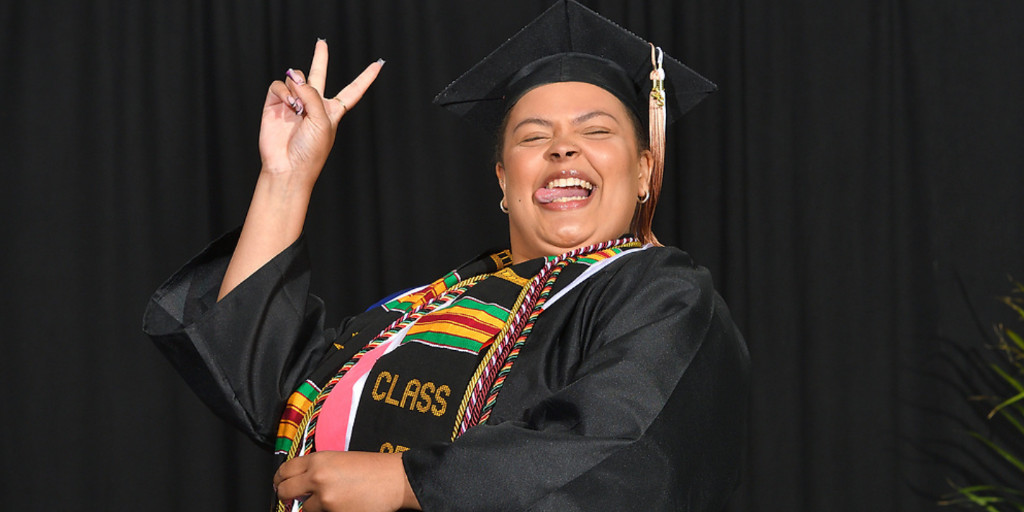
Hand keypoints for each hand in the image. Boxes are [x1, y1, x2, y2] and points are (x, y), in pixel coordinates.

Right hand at [259, 40, 382, 189]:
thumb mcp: (323, 121)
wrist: (287, 167)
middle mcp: (313, 104)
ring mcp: (293, 103)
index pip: (353, 90)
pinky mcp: (275, 104)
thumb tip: (294, 78)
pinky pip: (279, 85)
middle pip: (318, 75)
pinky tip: (288, 103)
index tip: (378, 65)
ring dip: (297, 86)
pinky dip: (284, 91)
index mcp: (332, 111)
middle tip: (322, 43)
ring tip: (297, 107)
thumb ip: (313, 95)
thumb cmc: (311, 151)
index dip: (366, 78)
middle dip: (320, 58)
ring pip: (296, 77)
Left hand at [274, 451, 420, 511]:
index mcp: (319, 460)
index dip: (279, 478)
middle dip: (286, 496)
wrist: (395, 480)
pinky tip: (341, 506)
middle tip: (291, 497)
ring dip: (311, 507)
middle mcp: (317, 478)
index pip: (285, 470)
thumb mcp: (341, 459)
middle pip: (285, 491)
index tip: (280, 483)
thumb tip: (302, 480)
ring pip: (303, 509)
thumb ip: (319, 467)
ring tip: (329, 501)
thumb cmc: (374, 468)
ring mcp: (324, 498)